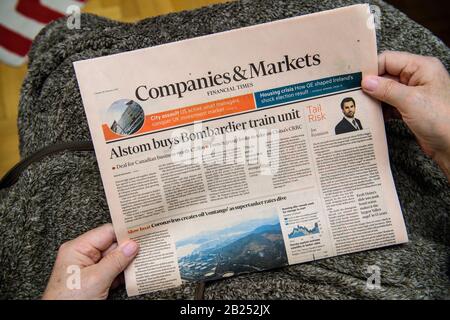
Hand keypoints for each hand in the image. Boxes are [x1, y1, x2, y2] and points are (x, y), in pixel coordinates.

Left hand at [42, 224, 138, 299]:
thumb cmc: (68, 301)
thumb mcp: (96, 279)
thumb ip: (115, 261)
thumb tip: (131, 246)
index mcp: (77, 248)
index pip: (106, 232)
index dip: (124, 232)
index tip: (142, 232)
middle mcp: (82, 255)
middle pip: (111, 245)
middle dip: (128, 249)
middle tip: (147, 249)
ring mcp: (88, 269)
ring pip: (113, 259)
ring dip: (127, 262)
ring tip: (143, 262)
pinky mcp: (93, 281)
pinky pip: (112, 271)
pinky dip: (123, 274)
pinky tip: (133, 275)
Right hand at [362, 51, 449, 179]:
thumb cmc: (442, 119)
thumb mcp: (411, 101)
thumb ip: (386, 89)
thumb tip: (366, 81)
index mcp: (421, 67)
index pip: (389, 59)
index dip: (371, 69)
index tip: (355, 80)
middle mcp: (418, 77)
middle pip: (386, 74)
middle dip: (370, 85)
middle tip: (352, 94)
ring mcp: (414, 93)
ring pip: (387, 90)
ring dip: (374, 98)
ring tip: (359, 106)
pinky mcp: (411, 109)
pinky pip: (390, 104)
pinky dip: (381, 109)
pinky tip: (371, 116)